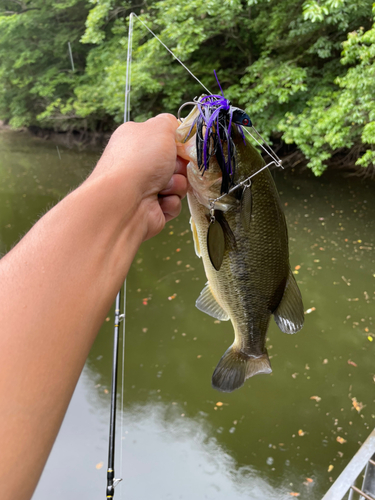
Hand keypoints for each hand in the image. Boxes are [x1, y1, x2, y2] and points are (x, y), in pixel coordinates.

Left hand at [90, 114, 187, 239]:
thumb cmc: (141, 159)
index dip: (178, 144)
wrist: (126, 201)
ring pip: (178, 184)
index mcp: (136, 141)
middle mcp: (138, 164)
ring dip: (177, 185)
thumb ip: (171, 123)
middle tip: (173, 168)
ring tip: (163, 187)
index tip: (185, 148)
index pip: (165, 140)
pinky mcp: (151, 210)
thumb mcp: (160, 128)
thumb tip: (176, 128)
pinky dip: (170, 202)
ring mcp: (143, 188)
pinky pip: (173, 204)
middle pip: (175, 163)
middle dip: (180, 166)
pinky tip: (159, 202)